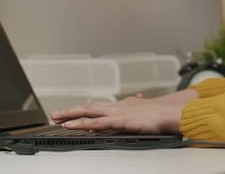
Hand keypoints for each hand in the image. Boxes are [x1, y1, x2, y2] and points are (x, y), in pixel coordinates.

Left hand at [50, 89, 197, 133]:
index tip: (73, 112)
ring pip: (88, 113)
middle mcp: (117, 106)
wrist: (170, 112)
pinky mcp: (118, 121)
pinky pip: (96, 123)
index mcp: (123, 104)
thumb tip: (139, 98)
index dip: (85, 109)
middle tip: (55, 113)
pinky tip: (71, 125)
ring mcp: (116, 113)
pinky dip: (81, 123)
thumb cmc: (161, 112)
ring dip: (71, 115)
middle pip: (89, 107)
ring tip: (57, 118)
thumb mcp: (148, 108)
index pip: (100, 107)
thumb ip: (140, 105)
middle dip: (71, 110)